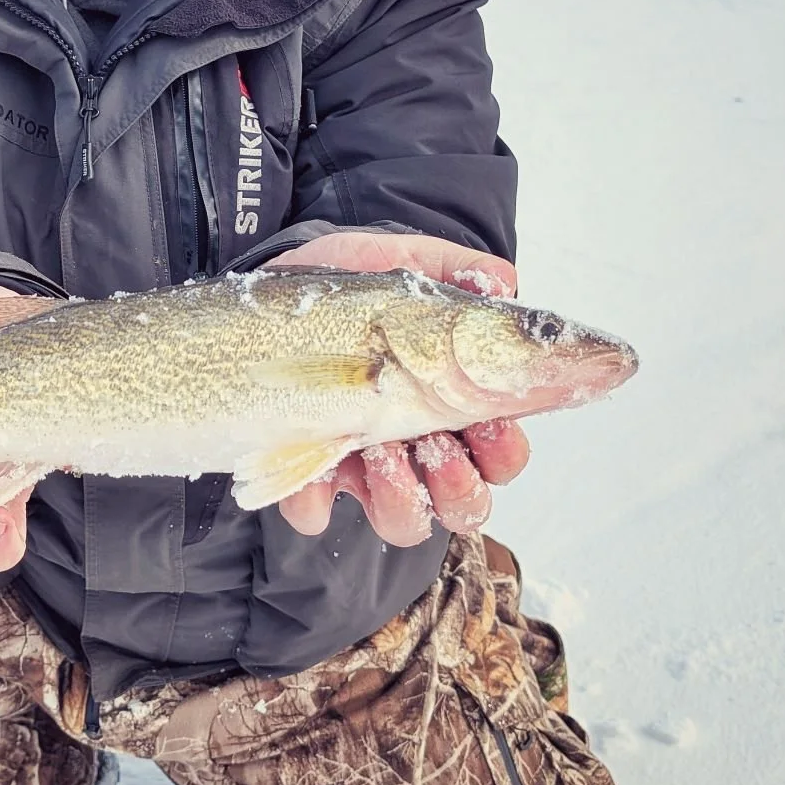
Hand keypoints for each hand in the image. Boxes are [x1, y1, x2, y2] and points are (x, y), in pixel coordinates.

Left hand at [264, 230, 530, 541]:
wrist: (280, 284)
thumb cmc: (355, 284)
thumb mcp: (407, 264)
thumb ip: (457, 272)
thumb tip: (500, 282)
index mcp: (454, 404)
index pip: (499, 452)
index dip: (504, 451)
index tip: (493, 424)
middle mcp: (416, 444)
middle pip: (463, 504)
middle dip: (460, 489)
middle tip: (440, 449)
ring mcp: (363, 463)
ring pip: (401, 521)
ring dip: (400, 498)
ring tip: (381, 452)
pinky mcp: (307, 468)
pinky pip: (312, 511)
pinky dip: (315, 496)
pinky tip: (318, 455)